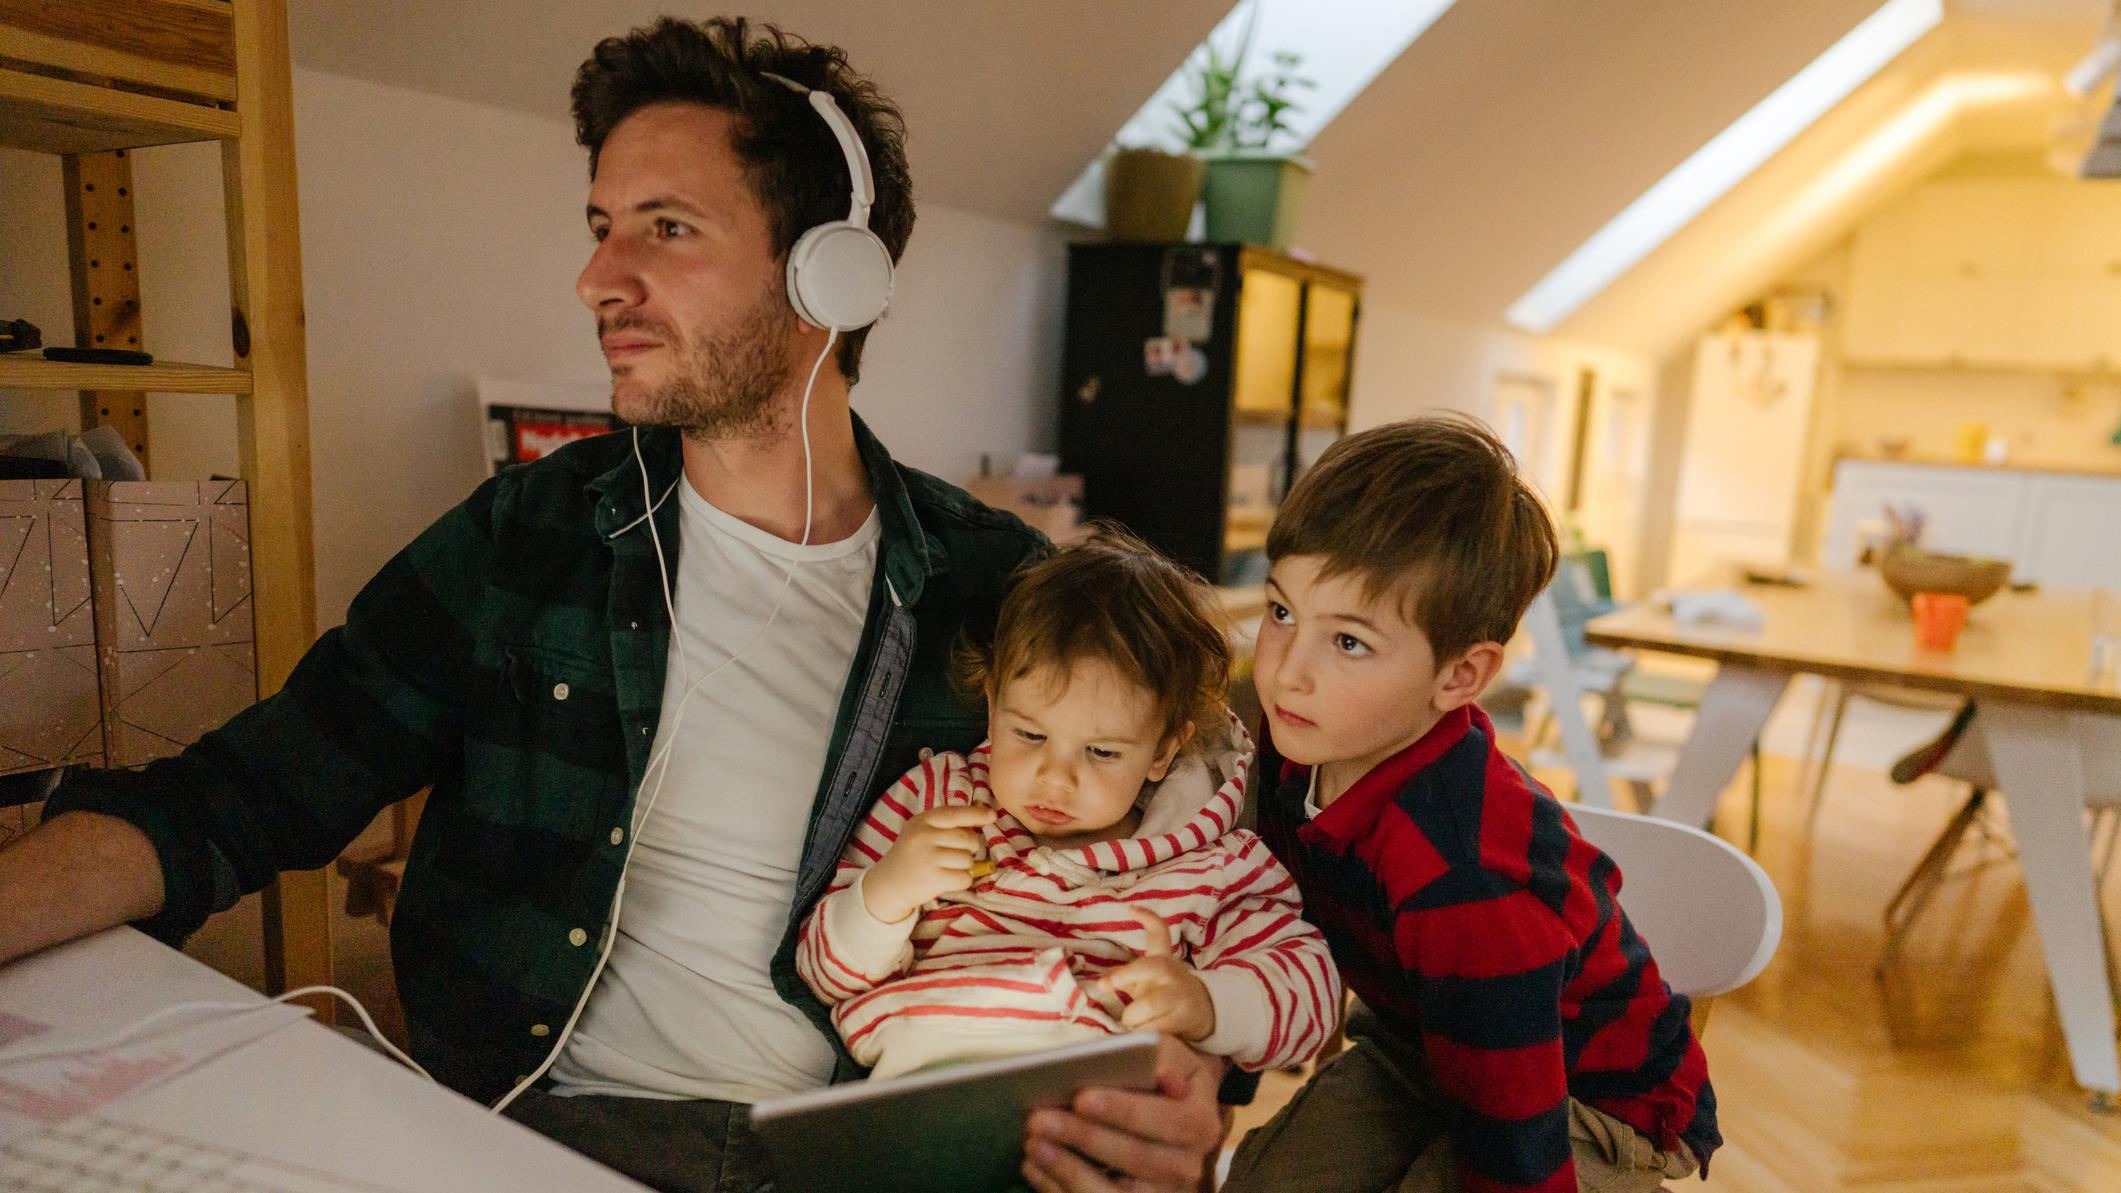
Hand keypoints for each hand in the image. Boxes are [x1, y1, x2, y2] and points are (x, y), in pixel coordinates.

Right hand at [860, 804, 995, 922]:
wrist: (888, 884)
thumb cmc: (912, 855)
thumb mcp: (922, 832)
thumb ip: (947, 825)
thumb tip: (984, 817)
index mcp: (921, 821)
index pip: (954, 814)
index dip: (976, 814)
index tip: (992, 815)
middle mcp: (923, 837)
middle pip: (967, 839)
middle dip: (970, 848)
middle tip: (956, 854)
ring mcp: (928, 859)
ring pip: (968, 859)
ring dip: (965, 866)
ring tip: (947, 867)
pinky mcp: (933, 880)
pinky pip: (965, 878)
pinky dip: (962, 880)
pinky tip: (947, 879)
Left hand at [1022, 1034, 1226, 1192]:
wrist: (1173, 1108)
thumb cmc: (1162, 1075)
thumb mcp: (1169, 1054)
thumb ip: (1161, 1057)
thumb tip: (1159, 1071)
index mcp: (1200, 1123)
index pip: (1165, 1120)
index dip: (1123, 1111)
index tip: (1082, 1098)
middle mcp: (1187, 1165)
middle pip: (1137, 1159)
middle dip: (1085, 1138)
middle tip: (1039, 1119)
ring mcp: (1161, 1192)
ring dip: (1069, 1170)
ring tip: (1033, 1145)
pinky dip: (1059, 1188)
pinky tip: (1033, 1165)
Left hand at [1101, 907, 1214, 1041]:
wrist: (1203, 1013)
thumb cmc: (1165, 995)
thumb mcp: (1147, 981)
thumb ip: (1124, 978)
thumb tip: (1100, 983)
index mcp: (1163, 960)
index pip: (1160, 934)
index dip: (1148, 919)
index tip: (1131, 908)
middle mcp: (1173, 973)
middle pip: (1151, 967)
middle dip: (1127, 975)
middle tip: (1109, 983)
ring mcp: (1181, 995)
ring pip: (1148, 1004)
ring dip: (1132, 1018)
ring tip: (1133, 1024)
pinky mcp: (1185, 1018)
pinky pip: (1155, 1028)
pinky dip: (1143, 1034)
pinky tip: (1143, 1036)